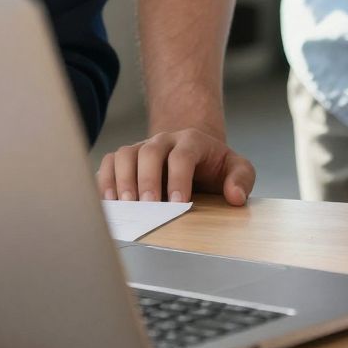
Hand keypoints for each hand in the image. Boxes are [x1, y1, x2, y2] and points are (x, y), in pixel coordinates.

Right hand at [97, 127, 254, 205]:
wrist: (195, 156)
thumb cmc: (214, 167)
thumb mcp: (236, 168)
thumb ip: (242, 179)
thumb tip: (236, 196)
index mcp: (192, 141)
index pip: (182, 155)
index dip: (179, 178)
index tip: (178, 203)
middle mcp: (164, 141)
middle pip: (149, 152)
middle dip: (147, 180)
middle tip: (148, 206)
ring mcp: (142, 147)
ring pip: (125, 154)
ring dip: (123, 181)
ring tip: (126, 206)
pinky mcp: (126, 159)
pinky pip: (109, 163)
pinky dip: (105, 180)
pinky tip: (110, 202)